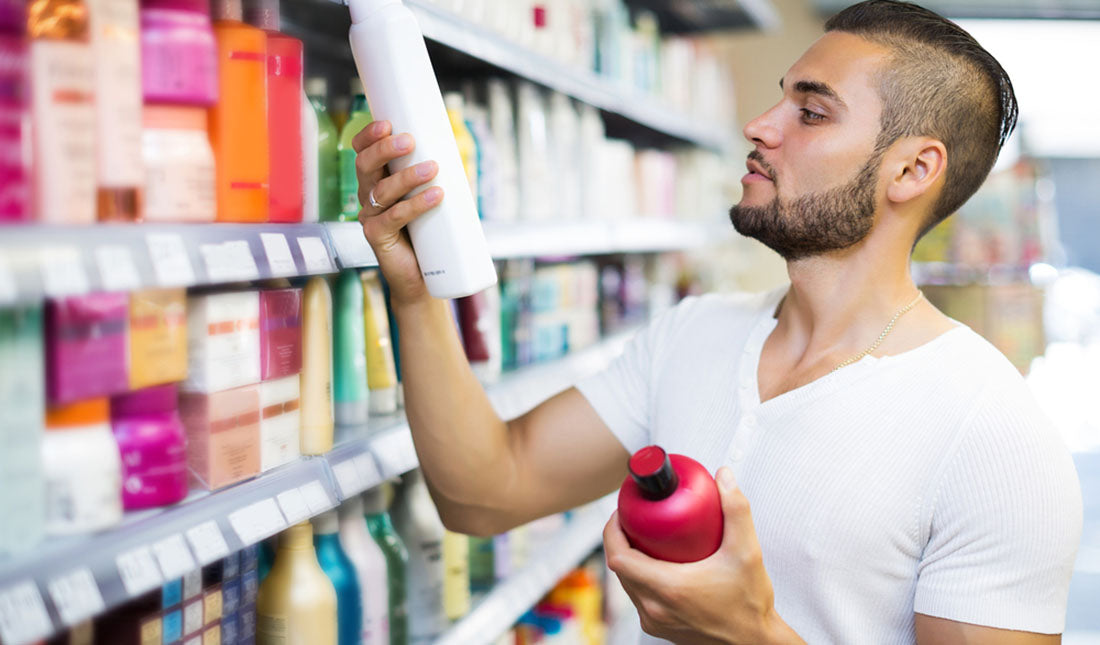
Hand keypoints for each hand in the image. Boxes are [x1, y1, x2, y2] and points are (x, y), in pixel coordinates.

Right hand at [352, 120, 442, 304]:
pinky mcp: (377, 238)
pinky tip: (436, 196)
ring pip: (382, 190)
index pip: (362, 152)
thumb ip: (439, 177)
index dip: (369, 136)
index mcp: (376, 181)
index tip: (387, 123)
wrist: (422, 279)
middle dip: (385, 150)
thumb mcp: (432, 199)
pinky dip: (415, 205)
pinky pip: (393, 218)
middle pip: (365, 165)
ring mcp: (370, 218)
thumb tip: (459, 152)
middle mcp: (368, 197)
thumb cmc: (429, 235)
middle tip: (410, 141)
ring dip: (408, 176)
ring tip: (433, 168)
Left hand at [604, 468, 803, 644]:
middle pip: (619, 568)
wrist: (755, 642)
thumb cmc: (751, 604)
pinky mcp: (659, 628)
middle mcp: (655, 608)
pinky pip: (638, 597)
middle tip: (633, 517)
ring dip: (628, 559)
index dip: (612, 531)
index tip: (621, 511)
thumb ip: (736, 510)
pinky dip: (638, 577)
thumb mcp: (747, 552)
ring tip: (642, 535)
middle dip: (620, 539)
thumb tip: (723, 477)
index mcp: (668, 589)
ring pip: (626, 584)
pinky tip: (653, 562)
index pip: (618, 557)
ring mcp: (655, 621)